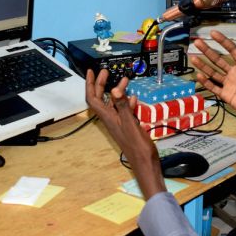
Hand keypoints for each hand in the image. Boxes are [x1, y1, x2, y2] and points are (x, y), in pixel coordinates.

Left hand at [85, 69, 166, 198]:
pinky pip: (123, 110)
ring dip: (116, 91)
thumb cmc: (137, 147)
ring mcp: (118, 123)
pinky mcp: (126, 126)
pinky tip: (133, 99)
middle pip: (101, 98)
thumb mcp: (130, 123)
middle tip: (105, 72)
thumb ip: (122, 106)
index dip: (90, 84)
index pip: (93, 98)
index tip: (91, 72)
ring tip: (124, 80)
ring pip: (113, 103)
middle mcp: (111, 119)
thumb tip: (114, 90)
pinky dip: (126, 102)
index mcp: (108, 118)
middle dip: (101, 84)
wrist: (145, 163)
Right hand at [191, 30, 235, 137]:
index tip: (213, 34)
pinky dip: (206, 82)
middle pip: (219, 59)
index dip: (223, 42)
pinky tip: (199, 75)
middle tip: (198, 42)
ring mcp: (231, 84)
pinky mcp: (227, 96)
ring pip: (213, 72)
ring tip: (193, 57)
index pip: (232, 50)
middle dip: (208, 50)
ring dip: (203, 65)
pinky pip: (214, 87)